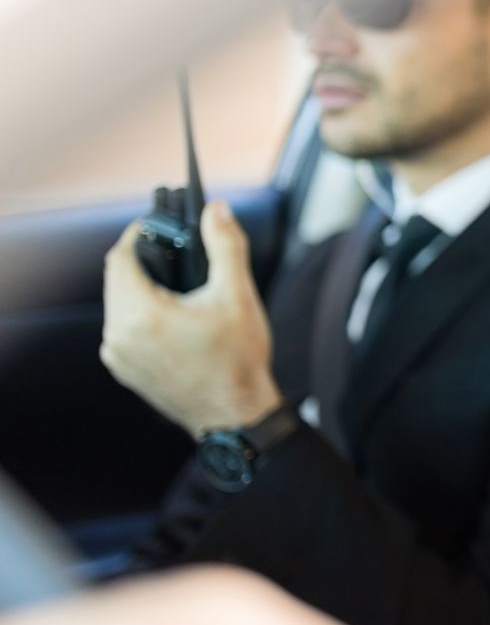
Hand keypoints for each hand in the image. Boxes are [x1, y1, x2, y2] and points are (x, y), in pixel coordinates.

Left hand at [100, 200, 279, 433]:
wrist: (234, 413)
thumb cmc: (237, 360)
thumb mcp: (237, 296)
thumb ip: (225, 246)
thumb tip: (216, 211)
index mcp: (143, 314)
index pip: (120, 259)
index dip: (136, 235)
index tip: (154, 226)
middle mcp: (120, 336)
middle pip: (116, 280)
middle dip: (140, 261)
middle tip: (171, 252)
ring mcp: (118, 356)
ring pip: (118, 304)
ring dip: (139, 288)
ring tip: (174, 285)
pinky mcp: (123, 369)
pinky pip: (121, 328)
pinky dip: (139, 314)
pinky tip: (169, 316)